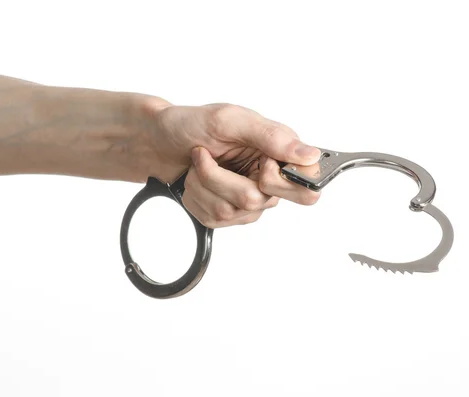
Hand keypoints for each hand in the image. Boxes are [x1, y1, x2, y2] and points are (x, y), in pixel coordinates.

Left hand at [145, 103, 321, 227]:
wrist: (158, 142)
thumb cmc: (193, 125)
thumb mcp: (231, 120)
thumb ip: (272, 137)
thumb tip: (309, 155)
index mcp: (280, 153)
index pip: (306, 186)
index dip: (279, 180)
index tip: (258, 163)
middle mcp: (269, 180)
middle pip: (261, 201)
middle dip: (223, 180)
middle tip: (208, 156)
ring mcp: (249, 202)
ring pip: (233, 211)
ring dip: (204, 185)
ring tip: (198, 164)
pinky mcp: (227, 216)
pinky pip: (214, 219)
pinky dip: (196, 197)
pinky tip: (195, 180)